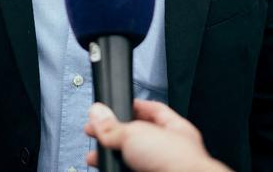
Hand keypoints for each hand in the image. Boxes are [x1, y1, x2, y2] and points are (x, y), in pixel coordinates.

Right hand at [84, 100, 231, 171]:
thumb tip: (97, 113)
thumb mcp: (137, 134)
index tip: (113, 106)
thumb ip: (114, 125)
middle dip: (114, 135)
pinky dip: (116, 169)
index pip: (152, 110)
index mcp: (175, 128)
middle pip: (137, 136)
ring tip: (94, 156)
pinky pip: (129, 171)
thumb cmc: (178, 162)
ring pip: (132, 158)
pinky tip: (107, 168)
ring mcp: (161, 167)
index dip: (131, 106)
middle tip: (96, 132)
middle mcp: (170, 150)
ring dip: (112, 156)